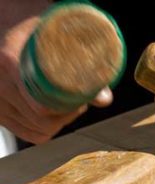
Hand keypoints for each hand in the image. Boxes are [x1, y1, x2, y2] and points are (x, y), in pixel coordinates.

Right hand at [0, 10, 112, 144]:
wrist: (14, 38)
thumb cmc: (40, 36)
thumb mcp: (57, 40)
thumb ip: (82, 65)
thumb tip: (104, 98)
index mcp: (9, 61)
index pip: (40, 105)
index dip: (67, 109)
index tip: (81, 101)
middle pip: (40, 119)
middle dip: (67, 115)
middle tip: (79, 104)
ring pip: (36, 128)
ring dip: (59, 123)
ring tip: (69, 106)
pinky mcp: (0, 114)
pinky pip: (30, 134)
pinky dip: (47, 130)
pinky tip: (57, 117)